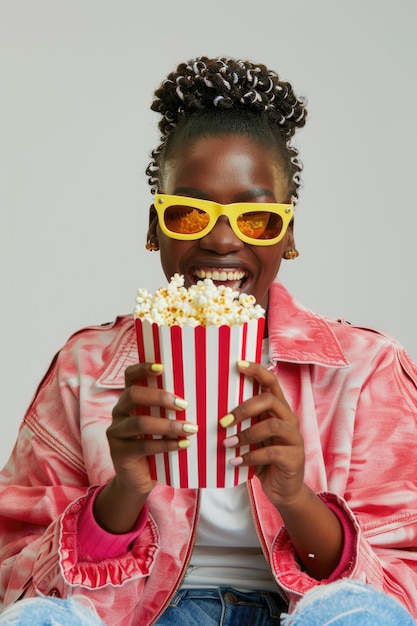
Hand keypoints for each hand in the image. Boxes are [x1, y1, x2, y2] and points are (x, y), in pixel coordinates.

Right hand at [107, 362, 196, 496]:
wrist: (139, 479)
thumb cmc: (155, 444)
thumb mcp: (160, 422)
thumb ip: (170, 409)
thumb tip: (203, 394)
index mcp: (129, 400)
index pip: (130, 376)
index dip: (143, 368)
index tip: (162, 367)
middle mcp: (119, 412)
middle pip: (133, 395)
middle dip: (160, 397)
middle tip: (184, 405)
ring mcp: (116, 433)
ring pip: (140, 422)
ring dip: (168, 425)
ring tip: (190, 428)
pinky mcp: (119, 453)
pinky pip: (144, 446)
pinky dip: (166, 444)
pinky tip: (183, 444)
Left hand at [222, 360, 304, 507]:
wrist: (283, 489)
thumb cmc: (263, 458)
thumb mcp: (253, 436)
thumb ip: (243, 422)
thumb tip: (212, 409)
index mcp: (279, 409)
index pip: (271, 382)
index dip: (256, 370)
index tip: (237, 364)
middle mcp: (290, 419)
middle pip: (270, 401)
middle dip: (244, 408)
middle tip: (223, 421)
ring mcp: (295, 438)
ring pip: (272, 426)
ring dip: (246, 435)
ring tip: (227, 444)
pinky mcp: (294, 458)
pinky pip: (271, 452)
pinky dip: (250, 457)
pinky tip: (235, 461)